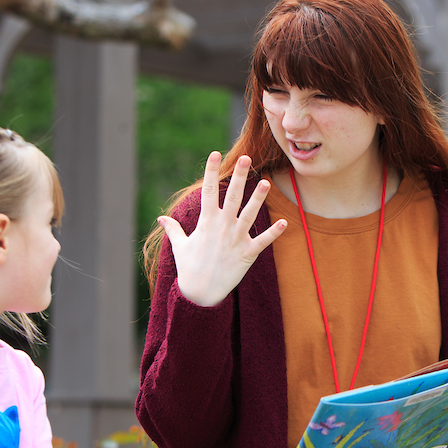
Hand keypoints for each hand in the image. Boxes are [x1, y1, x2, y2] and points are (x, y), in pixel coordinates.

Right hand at [157, 152, 286, 307]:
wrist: (200, 293)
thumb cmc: (189, 268)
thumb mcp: (179, 246)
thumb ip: (173, 229)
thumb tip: (161, 218)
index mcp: (206, 222)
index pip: (207, 191)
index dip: (210, 171)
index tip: (214, 154)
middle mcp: (222, 227)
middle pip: (231, 196)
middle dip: (238, 176)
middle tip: (245, 158)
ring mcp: (235, 239)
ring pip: (249, 214)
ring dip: (258, 199)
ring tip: (266, 182)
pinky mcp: (247, 254)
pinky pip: (263, 241)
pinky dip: (274, 233)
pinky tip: (286, 222)